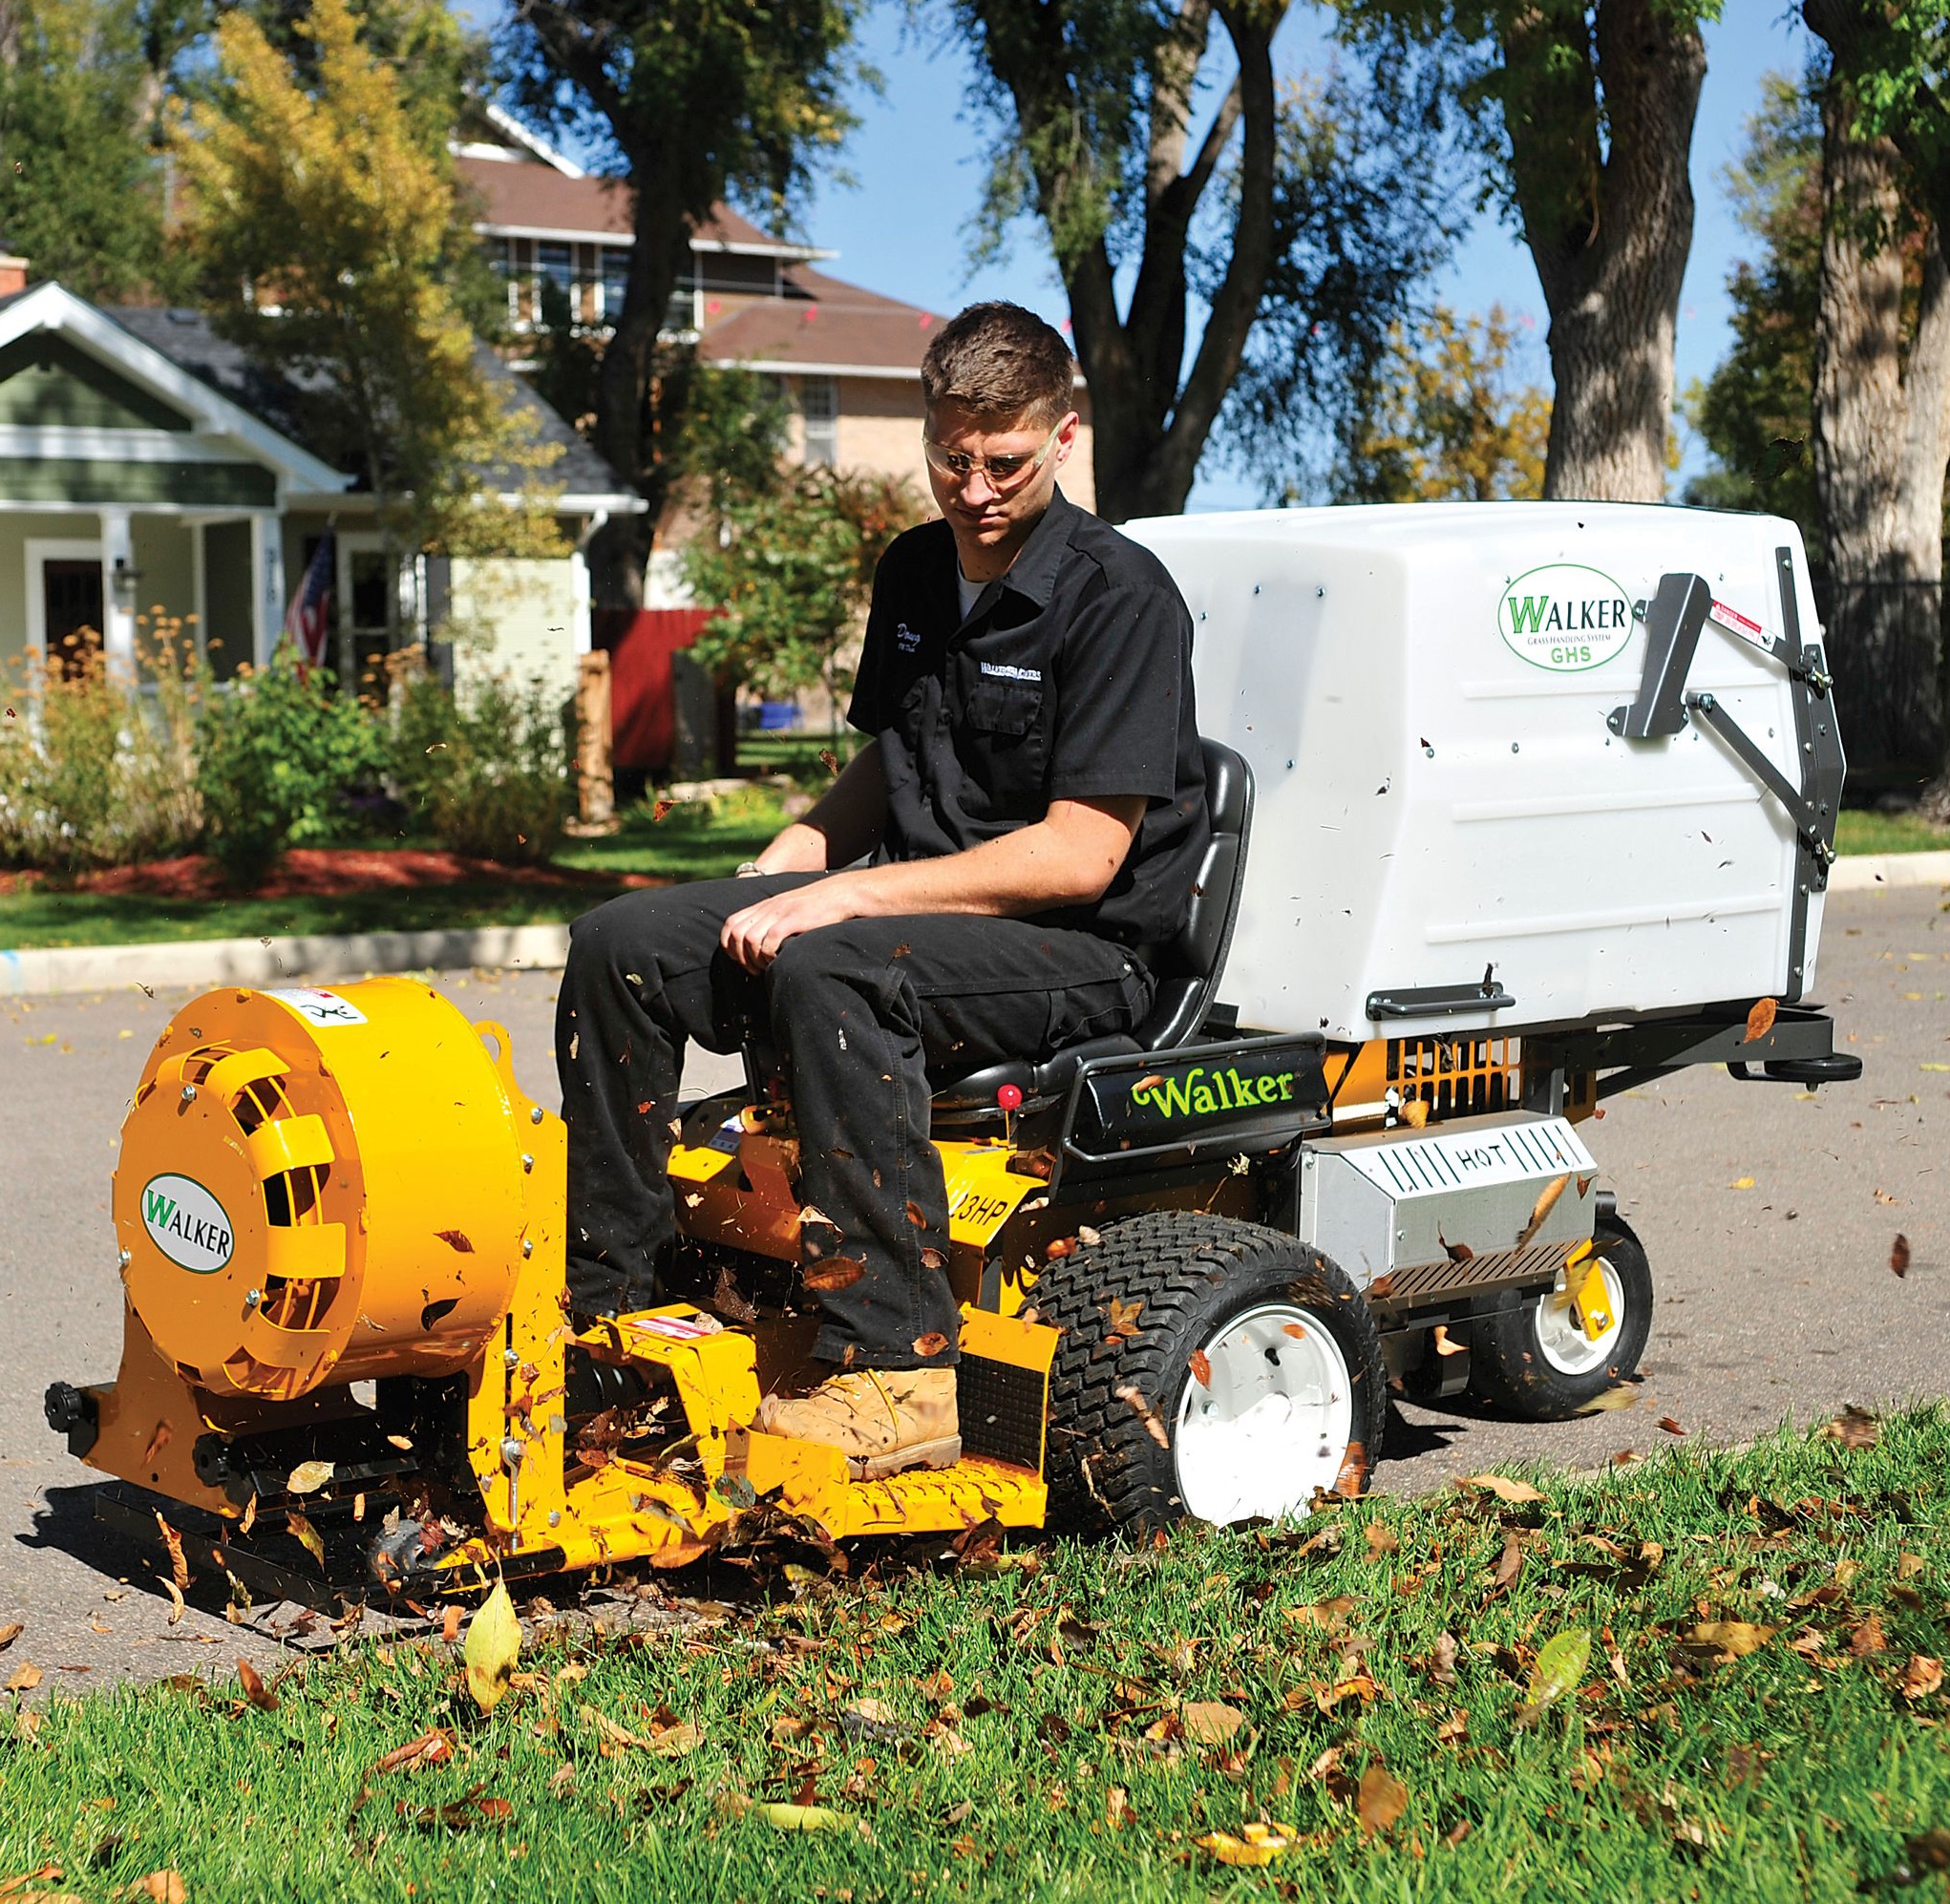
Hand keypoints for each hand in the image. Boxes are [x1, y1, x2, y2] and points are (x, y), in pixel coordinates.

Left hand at [721, 876, 864, 971]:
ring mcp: (780, 913)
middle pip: (736, 934)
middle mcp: (768, 908)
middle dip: (740, 957)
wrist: (840, 894)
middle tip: (754, 969)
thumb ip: (773, 920)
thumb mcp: (788, 909)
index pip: (731, 924)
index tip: (742, 960)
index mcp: (764, 906)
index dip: (730, 946)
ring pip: (749, 939)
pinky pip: (770, 940)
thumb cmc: (817, 907)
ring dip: (754, 958)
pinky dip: (769, 955)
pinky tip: (778, 960)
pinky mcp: (793, 920)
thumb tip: (760, 944)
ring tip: (766, 967)